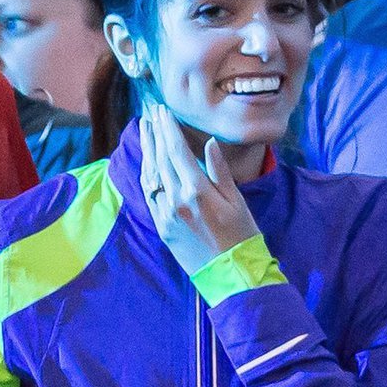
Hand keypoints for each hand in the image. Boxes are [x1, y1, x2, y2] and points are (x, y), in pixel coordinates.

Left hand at [141, 105, 259, 276]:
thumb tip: (209, 142)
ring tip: (145, 130)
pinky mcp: (161, 226)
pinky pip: (149, 193)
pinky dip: (146, 173)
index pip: (176, 151)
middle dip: (155, 133)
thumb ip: (219, 170)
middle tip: (150, 113)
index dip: (167, 128)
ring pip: (150, 174)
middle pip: (160, 158)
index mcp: (197, 190)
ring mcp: (165, 214)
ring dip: (147, 150)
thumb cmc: (241, 236)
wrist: (230, 275)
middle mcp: (176, 200)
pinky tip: (146, 161)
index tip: (162, 111)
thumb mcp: (237, 201)